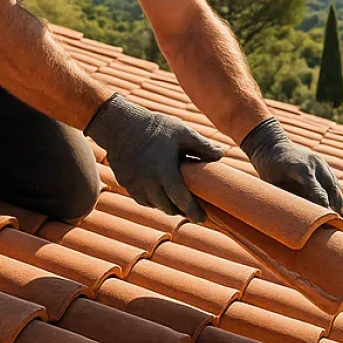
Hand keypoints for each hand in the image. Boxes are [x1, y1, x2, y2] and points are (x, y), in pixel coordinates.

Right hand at [84, 94, 222, 221]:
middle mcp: (148, 183)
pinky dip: (152, 199)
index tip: (203, 219)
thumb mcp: (182, 132)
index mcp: (165, 172)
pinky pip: (142, 199)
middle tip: (192, 209)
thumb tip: (222, 154)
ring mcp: (135, 185)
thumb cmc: (155, 127)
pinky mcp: (126, 183)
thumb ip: (203, 145)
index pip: (182, 201)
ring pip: (154, 205)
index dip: (194, 212)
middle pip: (168, 208)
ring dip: (166, 205)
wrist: (120, 124)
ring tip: (177, 201)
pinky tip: (159, 192)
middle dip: (181, 210)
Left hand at [240, 117, 342, 216]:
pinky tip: (337, 209)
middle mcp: (314, 163)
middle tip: (339, 224)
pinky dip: (336, 196)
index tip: (328, 218)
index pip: (316, 188)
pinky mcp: (323, 166)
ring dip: (339, 202)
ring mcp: (320, 163)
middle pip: (330, 187)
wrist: (272, 145)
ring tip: (341, 220)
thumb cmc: (269, 168)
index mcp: (299, 167)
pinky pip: (333, 183)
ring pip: (334, 186)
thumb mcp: (271, 183)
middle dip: (336, 206)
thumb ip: (285, 198)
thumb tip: (294, 220)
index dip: (323, 204)